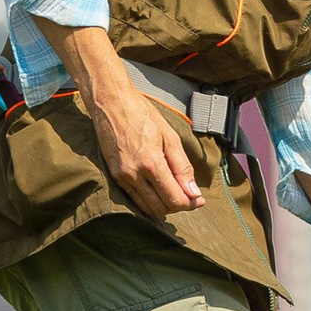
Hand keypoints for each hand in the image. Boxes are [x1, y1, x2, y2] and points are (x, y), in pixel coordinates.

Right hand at [37, 21, 204, 219]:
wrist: (111, 102)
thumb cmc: (142, 114)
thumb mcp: (170, 137)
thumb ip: (182, 167)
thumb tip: (193, 193)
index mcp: (151, 163)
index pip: (174, 199)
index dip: (190, 203)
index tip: (199, 199)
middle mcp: (134, 174)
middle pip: (161, 208)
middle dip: (179, 206)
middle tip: (190, 198)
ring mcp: (121, 177)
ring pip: (146, 208)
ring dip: (164, 206)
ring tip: (176, 194)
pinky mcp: (114, 175)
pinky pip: (134, 199)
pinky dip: (149, 201)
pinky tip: (159, 192)